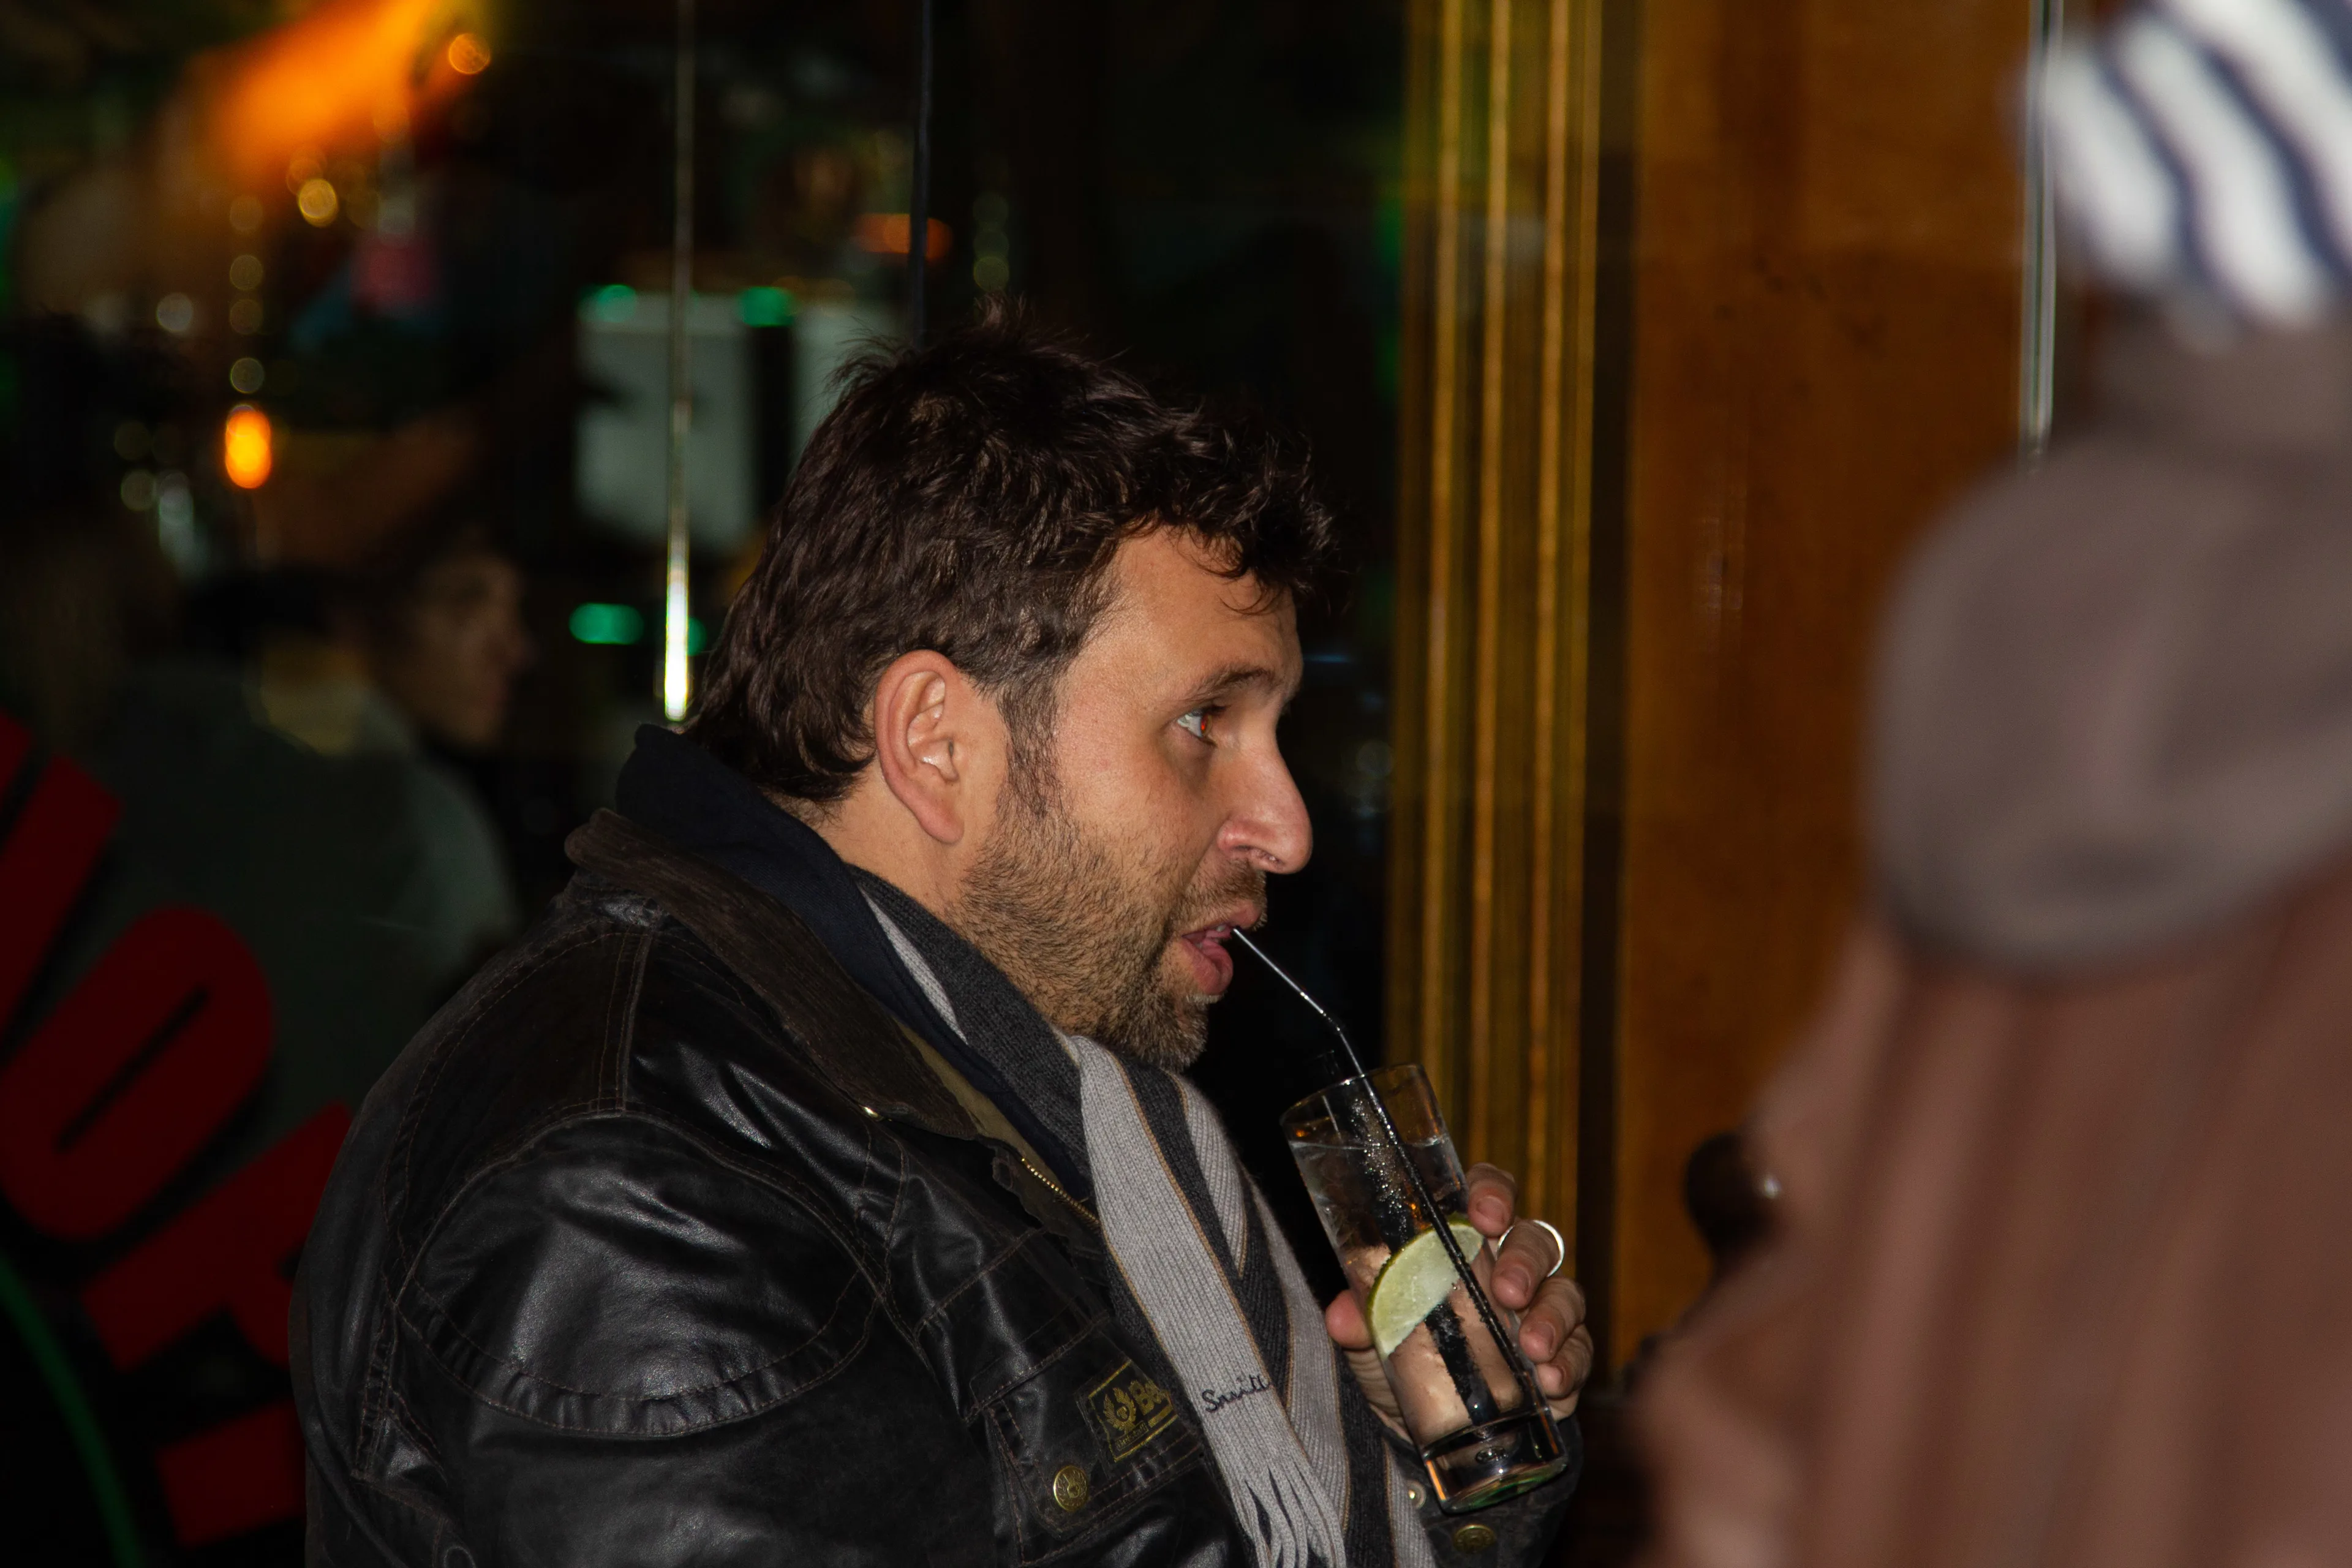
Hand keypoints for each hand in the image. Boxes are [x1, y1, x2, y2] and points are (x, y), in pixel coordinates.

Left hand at [1325, 1162, 1593, 1434]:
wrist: (1429, 1425)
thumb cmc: (1404, 1357)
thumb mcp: (1375, 1340)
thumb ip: (1360, 1322)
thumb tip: (1343, 1315)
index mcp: (1468, 1244)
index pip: (1490, 1197)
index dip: (1493, 1193)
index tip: (1485, 1213)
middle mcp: (1512, 1268)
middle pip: (1535, 1241)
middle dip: (1525, 1260)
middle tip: (1508, 1290)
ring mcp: (1542, 1312)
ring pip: (1565, 1293)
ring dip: (1552, 1316)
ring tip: (1532, 1346)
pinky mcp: (1562, 1358)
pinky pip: (1579, 1351)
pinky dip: (1569, 1363)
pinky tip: (1551, 1380)